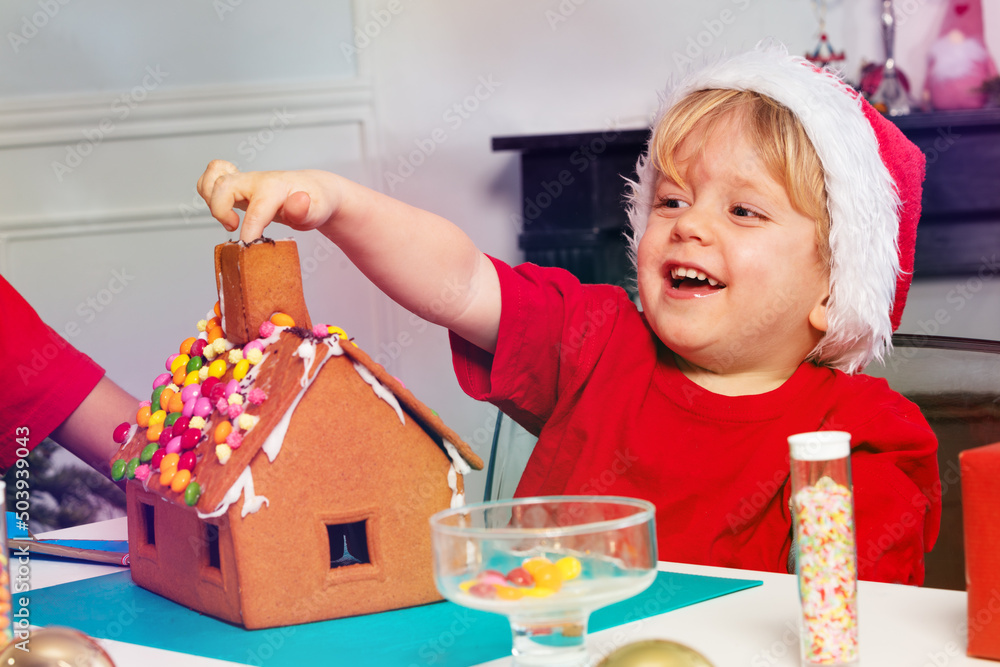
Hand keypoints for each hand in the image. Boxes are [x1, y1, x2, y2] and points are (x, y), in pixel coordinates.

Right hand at [196, 160, 341, 241]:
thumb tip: (298, 201)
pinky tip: (224, 206)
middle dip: (220, 211)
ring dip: (210, 199)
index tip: (249, 247)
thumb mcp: (318, 210)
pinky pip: (211, 178)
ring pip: (212, 178)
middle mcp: (255, 180)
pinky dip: (208, 190)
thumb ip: (305, 209)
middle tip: (234, 227)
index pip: (255, 209)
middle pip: (222, 186)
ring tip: (228, 217)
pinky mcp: (237, 186)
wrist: (314, 190)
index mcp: (274, 188)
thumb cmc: (315, 202)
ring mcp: (244, 181)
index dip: (249, 231)